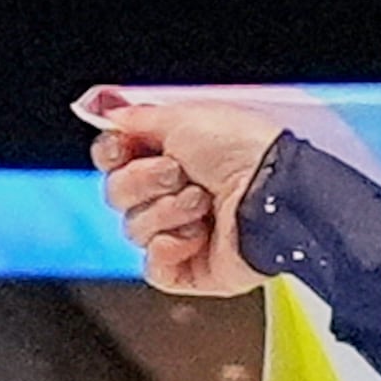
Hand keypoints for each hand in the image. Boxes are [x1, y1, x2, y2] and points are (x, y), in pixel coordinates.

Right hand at [76, 88, 281, 297]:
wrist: (276, 193)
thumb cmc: (246, 151)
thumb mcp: (185, 116)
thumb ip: (137, 118)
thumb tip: (104, 112)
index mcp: (173, 152)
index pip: (112, 158)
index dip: (111, 153)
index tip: (124, 147)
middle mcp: (175, 191)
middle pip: (116, 193)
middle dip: (143, 180)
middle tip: (180, 172)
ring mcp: (184, 232)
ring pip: (133, 229)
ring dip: (167, 211)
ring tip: (204, 202)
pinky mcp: (194, 268)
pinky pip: (154, 267)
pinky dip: (170, 250)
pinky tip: (197, 236)